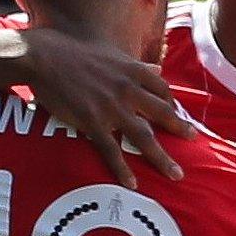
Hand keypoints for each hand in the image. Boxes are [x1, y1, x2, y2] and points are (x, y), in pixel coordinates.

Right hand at [20, 26, 197, 187]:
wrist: (43, 57)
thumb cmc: (74, 52)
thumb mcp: (111, 53)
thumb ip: (136, 65)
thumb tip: (157, 68)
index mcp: (133, 70)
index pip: (162, 88)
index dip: (172, 102)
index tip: (176, 113)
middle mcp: (128, 89)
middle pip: (162, 113)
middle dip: (179, 129)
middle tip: (193, 140)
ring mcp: (111, 108)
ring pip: (144, 137)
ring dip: (162, 158)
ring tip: (176, 174)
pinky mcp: (92, 122)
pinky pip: (112, 150)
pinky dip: (122, 169)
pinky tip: (133, 183)